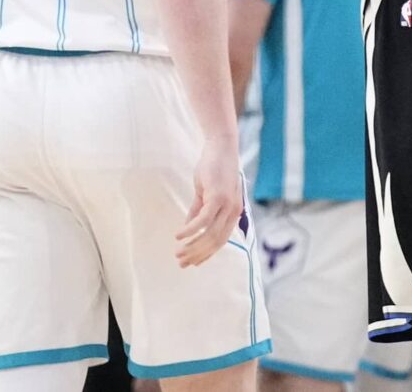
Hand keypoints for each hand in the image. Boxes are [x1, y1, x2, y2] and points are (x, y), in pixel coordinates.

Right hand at [176, 138, 242, 267]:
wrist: (220, 147)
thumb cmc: (214, 169)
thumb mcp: (205, 194)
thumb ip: (198, 211)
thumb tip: (189, 229)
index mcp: (233, 213)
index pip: (221, 241)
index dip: (206, 254)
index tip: (192, 263)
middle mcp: (233, 212)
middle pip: (215, 242)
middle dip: (197, 254)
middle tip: (181, 262)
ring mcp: (227, 205)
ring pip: (209, 234)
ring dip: (192, 246)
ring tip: (177, 253)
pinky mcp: (218, 198)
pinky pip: (203, 220)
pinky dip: (190, 230)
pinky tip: (179, 235)